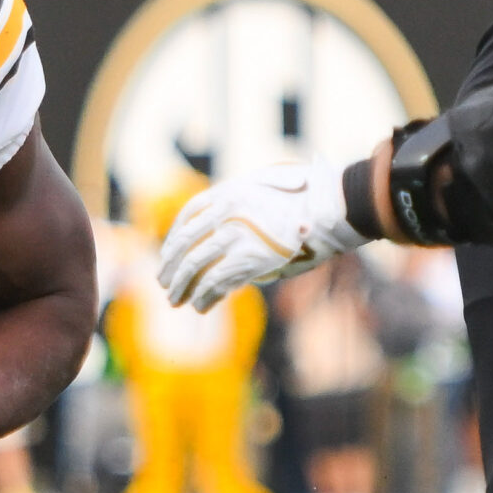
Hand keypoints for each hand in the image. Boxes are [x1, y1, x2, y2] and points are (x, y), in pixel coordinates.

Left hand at [156, 160, 362, 312]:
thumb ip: (241, 202)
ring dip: (182, 287)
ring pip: (195, 267)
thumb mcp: (265, 186)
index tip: (166, 256)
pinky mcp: (249, 260)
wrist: (328, 208)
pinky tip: (201, 307)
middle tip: (163, 283)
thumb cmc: (303, 197)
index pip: (187, 217)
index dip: (173, 240)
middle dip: (171, 268)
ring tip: (175, 301)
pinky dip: (205, 297)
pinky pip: (217, 282)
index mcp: (227, 193)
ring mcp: (236, 236)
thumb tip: (220, 228)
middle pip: (185, 245)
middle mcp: (225, 213)